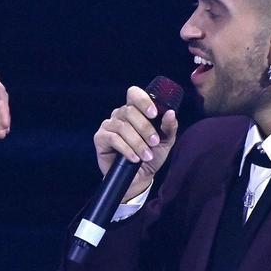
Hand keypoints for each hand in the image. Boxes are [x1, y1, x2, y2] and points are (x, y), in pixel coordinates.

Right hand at [94, 85, 178, 199]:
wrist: (140, 177)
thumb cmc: (152, 155)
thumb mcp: (165, 141)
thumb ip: (169, 127)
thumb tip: (170, 113)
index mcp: (135, 110)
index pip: (134, 94)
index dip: (143, 101)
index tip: (154, 114)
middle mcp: (120, 114)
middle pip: (130, 111)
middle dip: (145, 128)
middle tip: (154, 142)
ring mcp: (108, 125)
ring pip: (122, 126)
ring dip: (137, 142)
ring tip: (146, 156)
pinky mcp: (100, 138)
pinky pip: (112, 138)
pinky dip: (126, 149)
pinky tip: (134, 158)